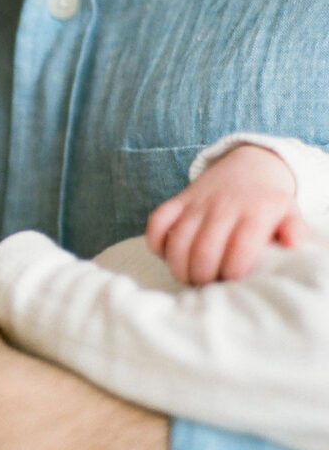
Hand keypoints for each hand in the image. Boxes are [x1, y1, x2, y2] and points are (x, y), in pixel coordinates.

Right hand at [146, 144, 308, 284]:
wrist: (251, 165)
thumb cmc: (269, 201)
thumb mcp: (290, 212)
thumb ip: (294, 229)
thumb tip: (292, 244)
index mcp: (254, 213)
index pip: (238, 251)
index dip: (232, 274)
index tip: (232, 283)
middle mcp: (223, 207)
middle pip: (204, 251)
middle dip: (203, 277)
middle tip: (208, 285)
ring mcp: (198, 202)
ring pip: (177, 240)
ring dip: (179, 267)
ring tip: (188, 278)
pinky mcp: (179, 199)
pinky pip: (156, 221)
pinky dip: (156, 243)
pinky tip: (167, 256)